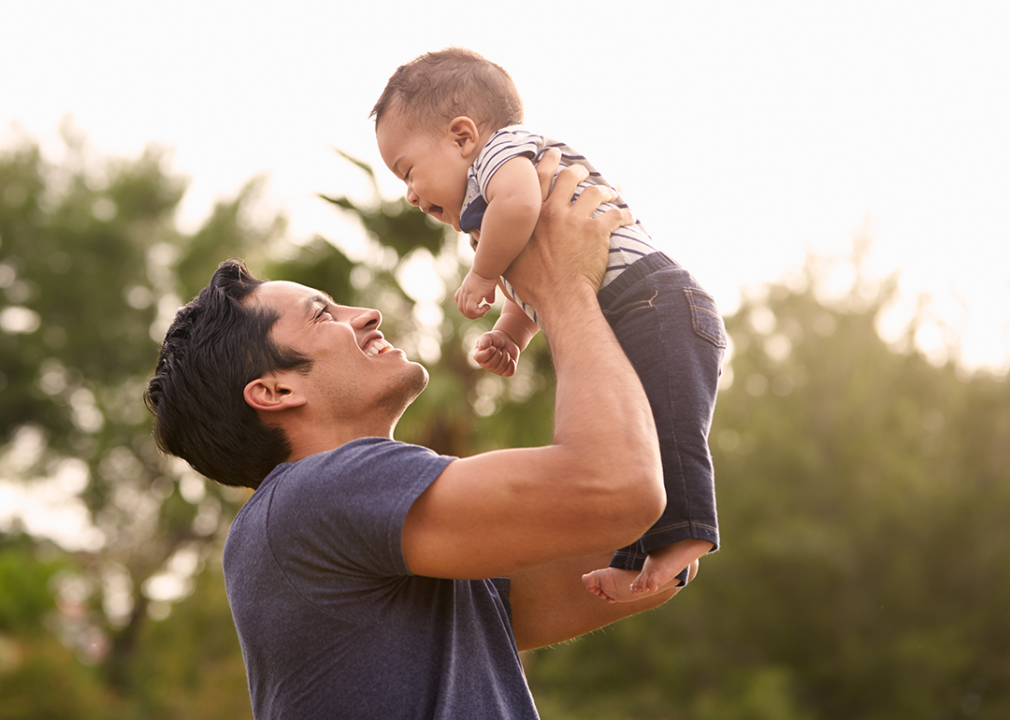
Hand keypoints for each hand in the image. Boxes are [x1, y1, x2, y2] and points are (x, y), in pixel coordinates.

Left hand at [455, 269, 496, 318]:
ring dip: (476, 314)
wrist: (488, 267)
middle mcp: (464, 291)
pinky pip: (472, 310)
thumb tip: (489, 302)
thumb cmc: (489, 273)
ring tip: (485, 309)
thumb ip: (487, 294)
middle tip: (481, 314)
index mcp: (466, 287)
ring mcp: (467, 293)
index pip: (459, 300)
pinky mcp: (472, 295)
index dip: (465, 307)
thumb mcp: (487, 286)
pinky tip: (487, 307)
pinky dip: (479, 312)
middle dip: (470, 314)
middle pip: (461, 308)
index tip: (476, 308)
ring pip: (466, 311)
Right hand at [473, 330, 520, 376]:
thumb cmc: (495, 338)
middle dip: (498, 354)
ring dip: (506, 357)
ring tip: (505, 351)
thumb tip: (482, 348)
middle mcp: (485, 365)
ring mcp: (495, 370)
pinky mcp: (505, 372)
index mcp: (478, 356)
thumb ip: (484, 341)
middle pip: (490, 365)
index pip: (479, 358)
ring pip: (501, 368)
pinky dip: (512, 364)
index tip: (493, 347)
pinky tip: (511, 359)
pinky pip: (509, 372)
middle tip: (500, 349)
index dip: (488, 353)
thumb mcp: (488, 336)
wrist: (507, 340)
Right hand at [503, 149, 632, 311]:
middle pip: (568, 177)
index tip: (552, 155)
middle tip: (581, 171)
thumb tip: (477, 233)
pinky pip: (615, 214)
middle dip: (577, 170)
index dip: (547, 162)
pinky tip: (629, 218)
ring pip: (594, 191)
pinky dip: (624, 215)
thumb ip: (494, 243)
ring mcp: (576, 220)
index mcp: (532, 216)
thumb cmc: (532, 285)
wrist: (559, 299)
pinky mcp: (596, 231)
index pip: (539, 178)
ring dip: (603, 190)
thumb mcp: (504, 260)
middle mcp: (553, 211)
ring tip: (609, 193)